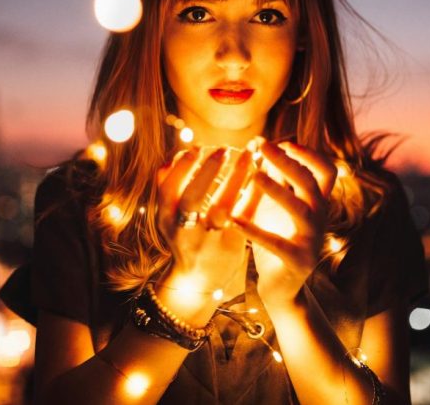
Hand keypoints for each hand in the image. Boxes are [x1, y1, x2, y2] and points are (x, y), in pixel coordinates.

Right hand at [156, 147, 253, 302]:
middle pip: (192, 199)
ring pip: (221, 209)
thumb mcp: (169, 216)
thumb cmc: (185, 237)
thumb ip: (168, 187)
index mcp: (166, 219)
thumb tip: (175, 156)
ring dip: (235, 179)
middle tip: (223, 149)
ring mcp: (208, 241)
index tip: (197, 148)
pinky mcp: (231, 246)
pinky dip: (254, 193)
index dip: (182, 168)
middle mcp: (184, 231)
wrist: (197, 281)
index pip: (168, 190)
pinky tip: (262, 174)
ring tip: (248, 156)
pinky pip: (245, 216)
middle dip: (206, 172)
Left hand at [231, 141, 336, 306]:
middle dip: (287, 161)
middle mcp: (320, 218)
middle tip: (263, 146)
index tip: (285, 142)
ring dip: (277, 190)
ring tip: (254, 175)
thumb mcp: (277, 206)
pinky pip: (276, 243)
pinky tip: (234, 220)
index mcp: (318, 203)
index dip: (310, 154)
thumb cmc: (277, 238)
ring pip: (300, 209)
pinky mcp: (298, 261)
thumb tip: (265, 145)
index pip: (326, 171)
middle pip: (311, 183)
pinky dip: (255, 230)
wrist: (282, 286)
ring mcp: (312, 240)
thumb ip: (277, 180)